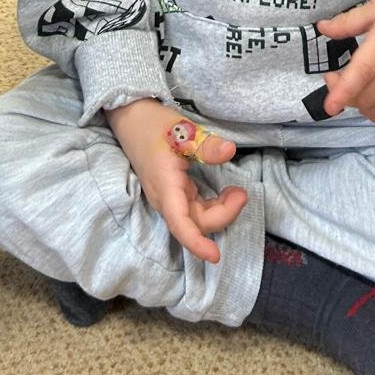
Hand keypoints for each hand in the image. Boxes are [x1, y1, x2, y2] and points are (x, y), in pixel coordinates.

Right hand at [106, 98, 246, 263]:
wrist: (132, 118)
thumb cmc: (155, 124)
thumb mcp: (183, 131)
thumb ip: (206, 145)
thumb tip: (230, 151)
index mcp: (165, 187)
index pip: (180, 224)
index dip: (197, 243)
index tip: (215, 256)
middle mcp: (165, 199)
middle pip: (195, 223)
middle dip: (223, 215)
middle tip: (242, 193)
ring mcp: (169, 197)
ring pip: (196, 219)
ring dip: (219, 212)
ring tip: (236, 192)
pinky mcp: (173, 193)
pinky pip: (194, 210)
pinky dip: (213, 206)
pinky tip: (224, 193)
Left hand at [315, 0, 374, 124]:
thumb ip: (348, 22)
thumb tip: (321, 28)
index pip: (363, 72)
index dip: (344, 91)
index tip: (329, 106)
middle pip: (366, 96)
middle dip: (342, 92)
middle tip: (335, 76)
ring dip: (358, 103)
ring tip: (353, 85)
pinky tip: (370, 100)